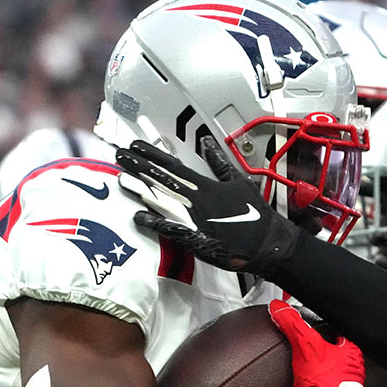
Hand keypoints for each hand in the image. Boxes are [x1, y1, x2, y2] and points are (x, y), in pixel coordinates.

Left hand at [116, 138, 301, 276]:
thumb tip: (207, 144)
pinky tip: (138, 216)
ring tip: (122, 178)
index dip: (152, 155)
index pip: (173, 166)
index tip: (135, 145)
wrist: (266, 242)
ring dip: (141, 189)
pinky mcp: (196, 238)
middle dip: (139, 167)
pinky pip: (171, 229)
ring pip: (162, 200)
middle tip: (120, 156)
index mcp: (206, 185)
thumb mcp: (238, 181)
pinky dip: (155, 222)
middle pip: (162, 180)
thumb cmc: (254, 214)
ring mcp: (195, 219)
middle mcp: (197, 200)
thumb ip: (219, 163)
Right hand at [268, 300, 363, 386]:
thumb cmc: (321, 384)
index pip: (341, 335)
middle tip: (312, 356)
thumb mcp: (304, 346)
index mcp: (353, 354)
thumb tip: (279, 308)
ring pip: (341, 378)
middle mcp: (358, 372)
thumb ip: (292, 324)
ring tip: (313, 376)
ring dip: (328, 377)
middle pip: (342, 357)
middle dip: (328, 356)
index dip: (327, 333)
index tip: (316, 334)